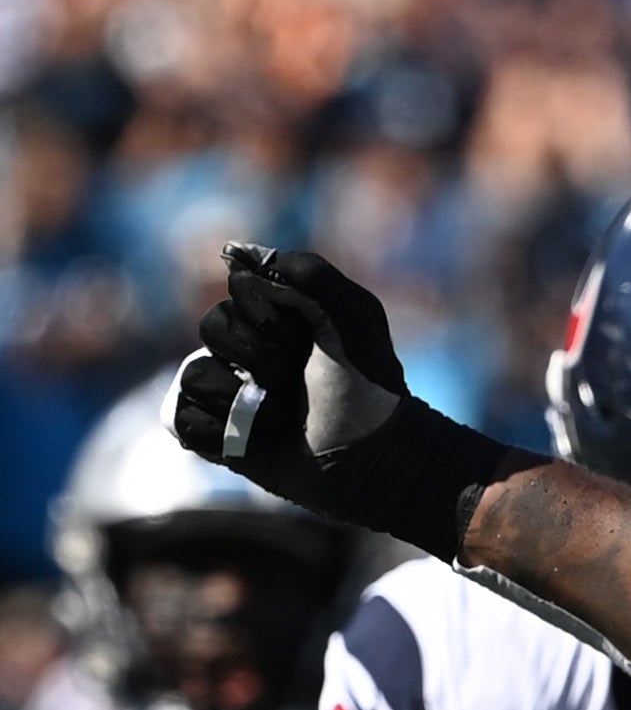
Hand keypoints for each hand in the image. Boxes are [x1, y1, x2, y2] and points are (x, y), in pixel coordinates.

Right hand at [171, 245, 537, 560]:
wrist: (370, 456)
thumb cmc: (366, 385)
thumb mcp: (353, 316)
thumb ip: (307, 273)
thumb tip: (235, 252)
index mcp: (279, 318)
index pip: (240, 288)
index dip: (272, 311)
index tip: (308, 334)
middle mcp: (249, 350)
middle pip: (213, 325)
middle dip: (260, 353)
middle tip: (297, 377)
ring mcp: (229, 392)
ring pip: (195, 371)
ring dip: (241, 394)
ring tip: (283, 413)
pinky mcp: (214, 434)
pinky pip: (182, 418)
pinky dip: (218, 428)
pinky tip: (253, 437)